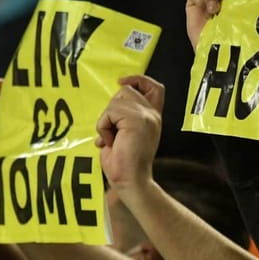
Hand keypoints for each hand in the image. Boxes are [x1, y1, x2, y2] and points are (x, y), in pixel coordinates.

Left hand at [96, 76, 164, 192]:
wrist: (131, 181)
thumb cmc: (124, 163)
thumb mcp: (124, 134)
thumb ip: (123, 117)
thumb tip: (109, 107)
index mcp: (152, 117)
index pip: (154, 87)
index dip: (138, 79)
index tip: (122, 82)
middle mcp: (153, 115)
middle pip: (126, 90)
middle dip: (112, 109)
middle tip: (113, 132)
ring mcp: (146, 116)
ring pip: (117, 100)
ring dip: (107, 119)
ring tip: (112, 138)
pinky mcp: (137, 120)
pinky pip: (110, 112)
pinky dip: (104, 126)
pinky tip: (111, 141)